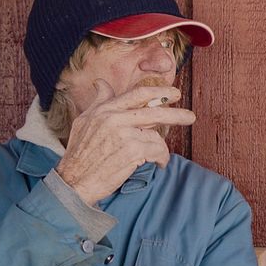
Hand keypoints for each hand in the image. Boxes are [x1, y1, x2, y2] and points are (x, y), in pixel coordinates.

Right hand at [56, 79, 195, 205]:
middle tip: (190, 117)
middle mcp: (114, 118)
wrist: (74, 181)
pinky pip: (158, 151)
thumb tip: (101, 83)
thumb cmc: (80, 154)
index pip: (136, 95)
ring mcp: (124, 134)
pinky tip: (157, 164)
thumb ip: (99, 102)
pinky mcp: (132, 150)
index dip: (158, 92)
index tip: (173, 93)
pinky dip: (161, 159)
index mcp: (104, 110)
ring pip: (156, 136)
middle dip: (176, 114)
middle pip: (154, 112)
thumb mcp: (84, 121)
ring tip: (157, 157)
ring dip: (160, 149)